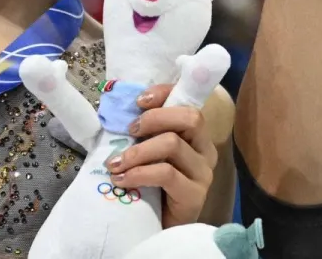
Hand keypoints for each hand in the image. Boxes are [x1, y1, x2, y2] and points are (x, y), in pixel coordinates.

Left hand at [107, 85, 227, 227]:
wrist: (159, 227)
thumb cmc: (153, 186)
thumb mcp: (149, 154)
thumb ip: (145, 134)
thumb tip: (120, 111)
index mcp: (196, 136)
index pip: (187, 103)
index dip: (164, 94)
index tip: (137, 100)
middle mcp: (205, 150)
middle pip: (189, 118)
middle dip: (155, 118)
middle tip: (130, 131)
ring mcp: (203, 172)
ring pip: (173, 144)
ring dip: (138, 151)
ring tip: (115, 163)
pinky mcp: (195, 195)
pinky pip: (165, 174)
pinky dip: (138, 173)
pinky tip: (121, 180)